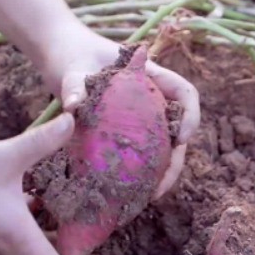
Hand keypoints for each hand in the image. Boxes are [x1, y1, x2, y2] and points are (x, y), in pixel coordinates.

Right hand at [0, 113, 115, 254]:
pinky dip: (51, 234)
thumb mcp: (3, 157)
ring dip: (72, 254)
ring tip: (98, 241)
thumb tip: (73, 119)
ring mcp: (4, 242)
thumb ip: (41, 142)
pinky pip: (31, 240)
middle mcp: (14, 247)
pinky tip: (56, 211)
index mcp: (20, 238)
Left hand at [43, 29, 199, 198]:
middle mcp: (153, 100)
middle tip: (160, 188)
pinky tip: (131, 191)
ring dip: (161, 174)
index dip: (192, 116)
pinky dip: (142, 174)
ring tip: (148, 197)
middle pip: (178, 131)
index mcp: (151, 77)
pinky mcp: (128, 133)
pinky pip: (143, 155)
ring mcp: (142, 118)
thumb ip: (75, 86)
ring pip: (164, 148)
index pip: (185, 93)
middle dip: (175, 162)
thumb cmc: (73, 57)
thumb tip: (73, 107)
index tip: (182, 138)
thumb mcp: (74, 70)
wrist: (62, 60)